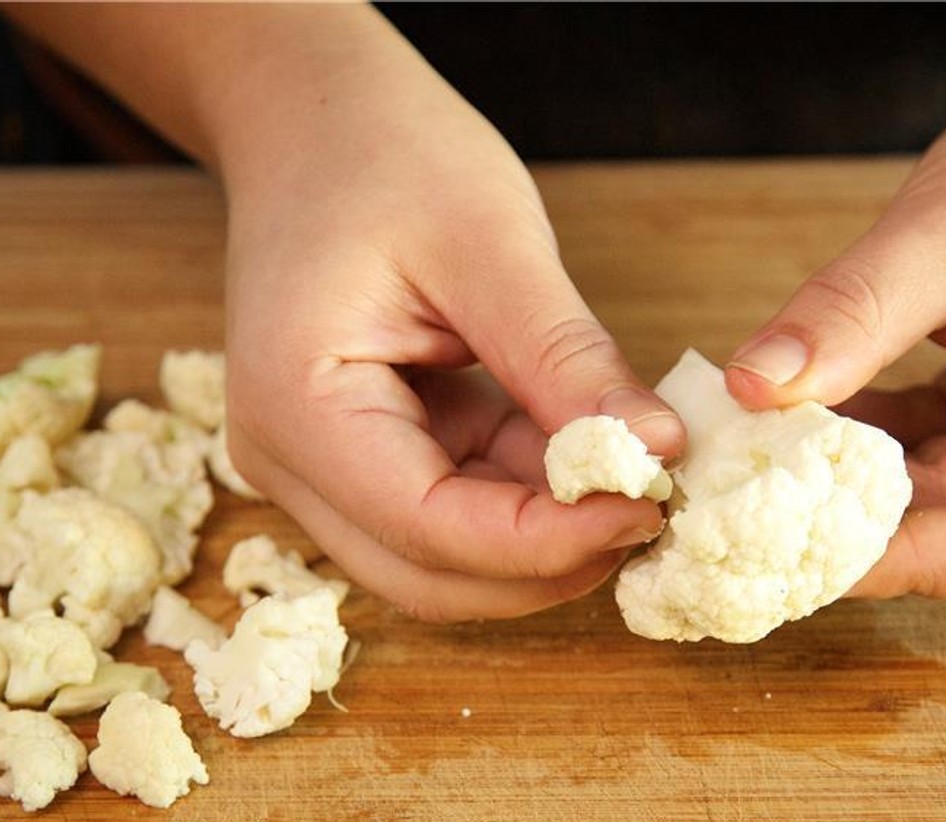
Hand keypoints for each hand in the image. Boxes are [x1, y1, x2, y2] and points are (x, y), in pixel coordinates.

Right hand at [217, 9, 681, 621]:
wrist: (312, 120)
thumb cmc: (384, 155)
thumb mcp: (490, 245)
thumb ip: (566, 361)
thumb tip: (657, 453)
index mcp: (298, 407)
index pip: (430, 528)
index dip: (548, 541)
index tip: (648, 509)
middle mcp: (288, 463)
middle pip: (429, 577)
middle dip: (547, 562)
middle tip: (649, 511)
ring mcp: (317, 471)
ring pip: (442, 561)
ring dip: (540, 537)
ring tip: (623, 473)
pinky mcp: (359, 461)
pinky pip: (449, 514)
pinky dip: (522, 499)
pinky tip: (577, 450)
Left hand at [723, 10, 945, 599]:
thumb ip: (852, 316)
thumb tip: (752, 388)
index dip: (903, 562)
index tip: (794, 546)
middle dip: (857, 523)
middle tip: (749, 510)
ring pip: (943, 501)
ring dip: (851, 484)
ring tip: (760, 462)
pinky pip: (935, 455)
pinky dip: (867, 444)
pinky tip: (802, 419)